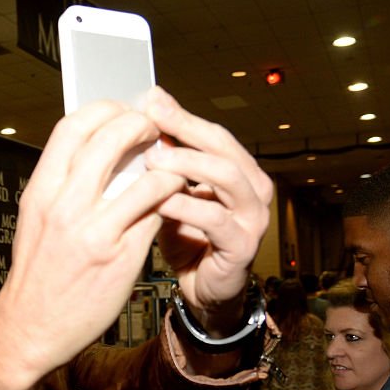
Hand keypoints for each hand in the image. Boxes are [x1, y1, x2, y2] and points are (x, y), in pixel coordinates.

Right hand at [0, 100, 185, 389]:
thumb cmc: (37, 275)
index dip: (106, 109)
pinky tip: (172, 201)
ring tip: (172, 168)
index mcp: (41, 191)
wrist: (30, 329)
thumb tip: (100, 151)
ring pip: (148, 175)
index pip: (74, 125)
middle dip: (143, 124)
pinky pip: (158, 214)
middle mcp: (64, 205)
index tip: (123, 115)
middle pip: (112, 136)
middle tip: (156, 132)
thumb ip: (65, 184)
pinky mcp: (120, 257)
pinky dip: (171, 200)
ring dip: (169, 165)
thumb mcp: (38, 220)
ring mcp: (93, 232)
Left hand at [144, 87, 272, 335]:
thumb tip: (137, 123)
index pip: (211, 133)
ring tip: (153, 161)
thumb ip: (164, 165)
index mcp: (237, 171)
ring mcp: (252, 217)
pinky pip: (216, 220)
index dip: (181, 116)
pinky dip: (187, 207)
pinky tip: (161, 202)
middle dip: (185, 130)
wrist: (201, 289)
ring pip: (226, 177)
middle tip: (150, 120)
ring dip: (188, 165)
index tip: (150, 99)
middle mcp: (252, 188)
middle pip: (223, 147)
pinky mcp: (242, 246)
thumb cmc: (187, 240)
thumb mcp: (171, 195)